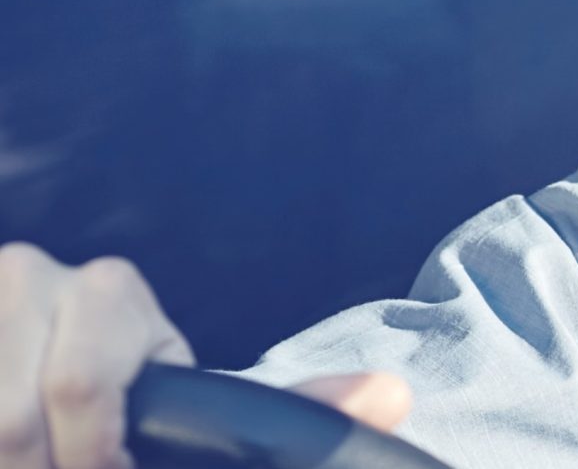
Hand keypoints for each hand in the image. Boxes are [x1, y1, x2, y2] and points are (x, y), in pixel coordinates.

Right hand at [0, 243, 410, 468]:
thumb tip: (391, 397)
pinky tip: (18, 456)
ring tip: (45, 468)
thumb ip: (284, 407)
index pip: (83, 388)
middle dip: (52, 467)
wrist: (47, 384)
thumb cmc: (126, 404)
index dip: (95, 460)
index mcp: (107, 291)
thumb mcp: (196, 404)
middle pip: (17, 417)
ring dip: (17, 460)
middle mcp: (33, 276)